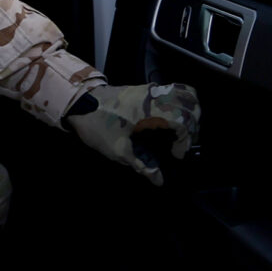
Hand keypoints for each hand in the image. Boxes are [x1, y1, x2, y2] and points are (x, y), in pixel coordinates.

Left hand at [67, 81, 199, 183]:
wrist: (78, 102)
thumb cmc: (98, 126)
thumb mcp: (119, 151)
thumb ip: (143, 165)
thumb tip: (159, 181)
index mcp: (151, 110)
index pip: (184, 121)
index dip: (186, 141)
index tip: (177, 155)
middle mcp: (155, 96)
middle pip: (191, 103)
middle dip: (194, 125)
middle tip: (184, 142)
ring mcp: (151, 89)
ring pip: (185, 92)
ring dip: (190, 111)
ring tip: (183, 129)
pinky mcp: (146, 89)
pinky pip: (174, 91)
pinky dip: (181, 104)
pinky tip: (172, 121)